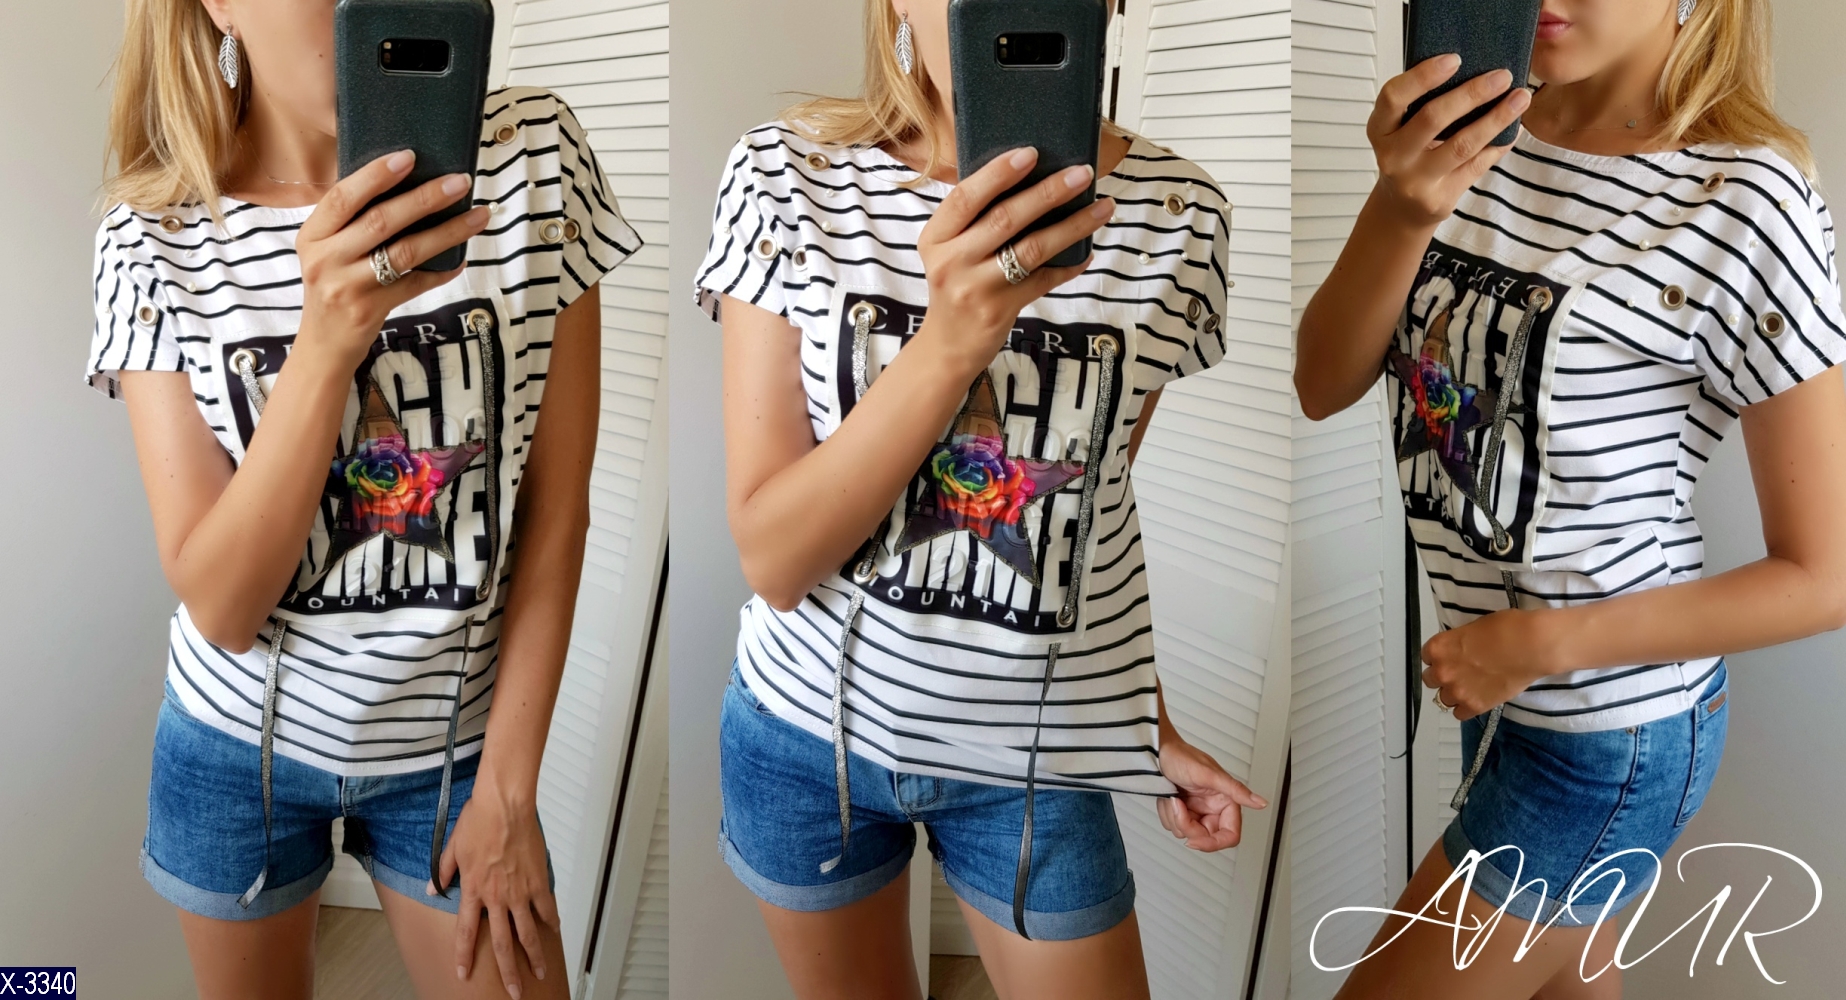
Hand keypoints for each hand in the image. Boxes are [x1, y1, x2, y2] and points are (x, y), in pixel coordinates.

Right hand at [294, 149, 491, 369]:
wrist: (323, 343)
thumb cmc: (332, 283)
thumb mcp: (326, 249)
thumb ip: (352, 220)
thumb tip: (406, 180)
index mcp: (313, 235)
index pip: (343, 197)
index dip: (375, 175)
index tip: (410, 156)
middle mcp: (326, 259)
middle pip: (381, 221)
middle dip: (425, 198)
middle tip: (460, 181)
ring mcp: (348, 286)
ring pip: (405, 252)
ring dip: (447, 232)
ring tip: (478, 215)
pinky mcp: (371, 309)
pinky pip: (416, 285)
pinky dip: (441, 271)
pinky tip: (461, 259)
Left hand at [436, 772, 557, 997]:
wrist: (505, 805)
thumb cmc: (479, 820)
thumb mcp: (451, 847)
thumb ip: (443, 872)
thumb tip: (433, 889)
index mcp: (473, 891)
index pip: (467, 932)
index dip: (465, 956)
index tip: (464, 974)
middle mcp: (497, 897)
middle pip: (503, 944)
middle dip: (509, 972)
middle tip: (515, 992)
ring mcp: (520, 891)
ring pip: (528, 932)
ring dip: (534, 956)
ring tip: (539, 972)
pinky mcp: (538, 880)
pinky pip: (546, 907)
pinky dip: (551, 921)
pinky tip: (553, 932)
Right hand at [916, 147, 1114, 376]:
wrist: (946, 346)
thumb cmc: (955, 285)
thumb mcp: (949, 250)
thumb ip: (975, 220)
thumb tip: (1031, 179)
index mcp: (936, 237)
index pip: (966, 197)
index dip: (998, 173)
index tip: (1030, 153)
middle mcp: (952, 261)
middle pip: (1005, 219)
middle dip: (1048, 192)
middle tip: (1081, 174)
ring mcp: (975, 288)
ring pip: (1031, 249)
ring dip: (1071, 226)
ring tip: (1101, 207)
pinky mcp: (999, 310)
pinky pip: (1043, 281)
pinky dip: (1068, 266)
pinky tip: (1087, 253)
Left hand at [1156, 735, 1268, 851]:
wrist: (1158, 752)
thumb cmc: (1182, 756)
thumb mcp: (1209, 774)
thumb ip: (1236, 790)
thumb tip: (1261, 802)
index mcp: (1225, 802)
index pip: (1229, 836)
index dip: (1213, 843)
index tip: (1194, 841)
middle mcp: (1212, 809)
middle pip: (1204, 838)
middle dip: (1186, 824)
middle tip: (1177, 805)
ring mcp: (1196, 811)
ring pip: (1185, 832)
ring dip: (1174, 816)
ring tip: (1173, 795)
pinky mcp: (1181, 811)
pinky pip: (1173, 825)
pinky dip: (1167, 813)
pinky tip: (1168, 797)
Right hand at [1368, 54, 1532, 228]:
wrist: (1401, 208)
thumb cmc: (1407, 155)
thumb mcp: (1400, 129)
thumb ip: (1422, 104)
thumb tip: (1473, 69)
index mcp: (1380, 130)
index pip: (1394, 97)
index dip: (1423, 76)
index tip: (1455, 59)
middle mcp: (1393, 156)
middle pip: (1433, 119)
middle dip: (1472, 94)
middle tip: (1502, 76)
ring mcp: (1415, 181)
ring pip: (1462, 145)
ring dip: (1495, 119)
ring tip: (1520, 98)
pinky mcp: (1440, 198)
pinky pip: (1476, 166)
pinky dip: (1499, 145)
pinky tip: (1513, 130)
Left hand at [1421, 608, 1561, 719]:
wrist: (1531, 646)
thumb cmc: (1506, 628)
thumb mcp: (1472, 627)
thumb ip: (1458, 643)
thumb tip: (1459, 649)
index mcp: (1438, 648)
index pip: (1427, 657)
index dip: (1440, 658)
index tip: (1451, 658)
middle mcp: (1442, 671)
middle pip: (1431, 679)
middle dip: (1444, 676)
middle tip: (1461, 673)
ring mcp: (1457, 691)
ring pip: (1443, 699)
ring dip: (1454, 694)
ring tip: (1471, 687)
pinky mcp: (1474, 706)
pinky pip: (1459, 714)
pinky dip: (1466, 708)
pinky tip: (1477, 699)